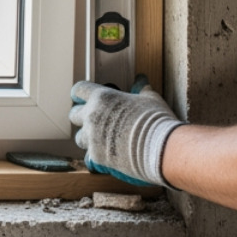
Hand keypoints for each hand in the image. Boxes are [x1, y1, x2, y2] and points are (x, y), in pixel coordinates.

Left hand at [69, 75, 183, 186]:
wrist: (162, 148)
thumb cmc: (156, 120)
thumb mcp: (150, 99)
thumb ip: (141, 88)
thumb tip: (141, 79)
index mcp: (102, 98)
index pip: (78, 90)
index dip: (80, 94)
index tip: (83, 98)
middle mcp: (92, 117)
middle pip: (73, 115)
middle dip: (82, 117)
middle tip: (95, 121)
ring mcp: (92, 138)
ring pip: (79, 138)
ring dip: (88, 138)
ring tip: (103, 140)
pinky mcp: (97, 157)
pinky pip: (89, 156)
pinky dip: (98, 155)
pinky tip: (110, 155)